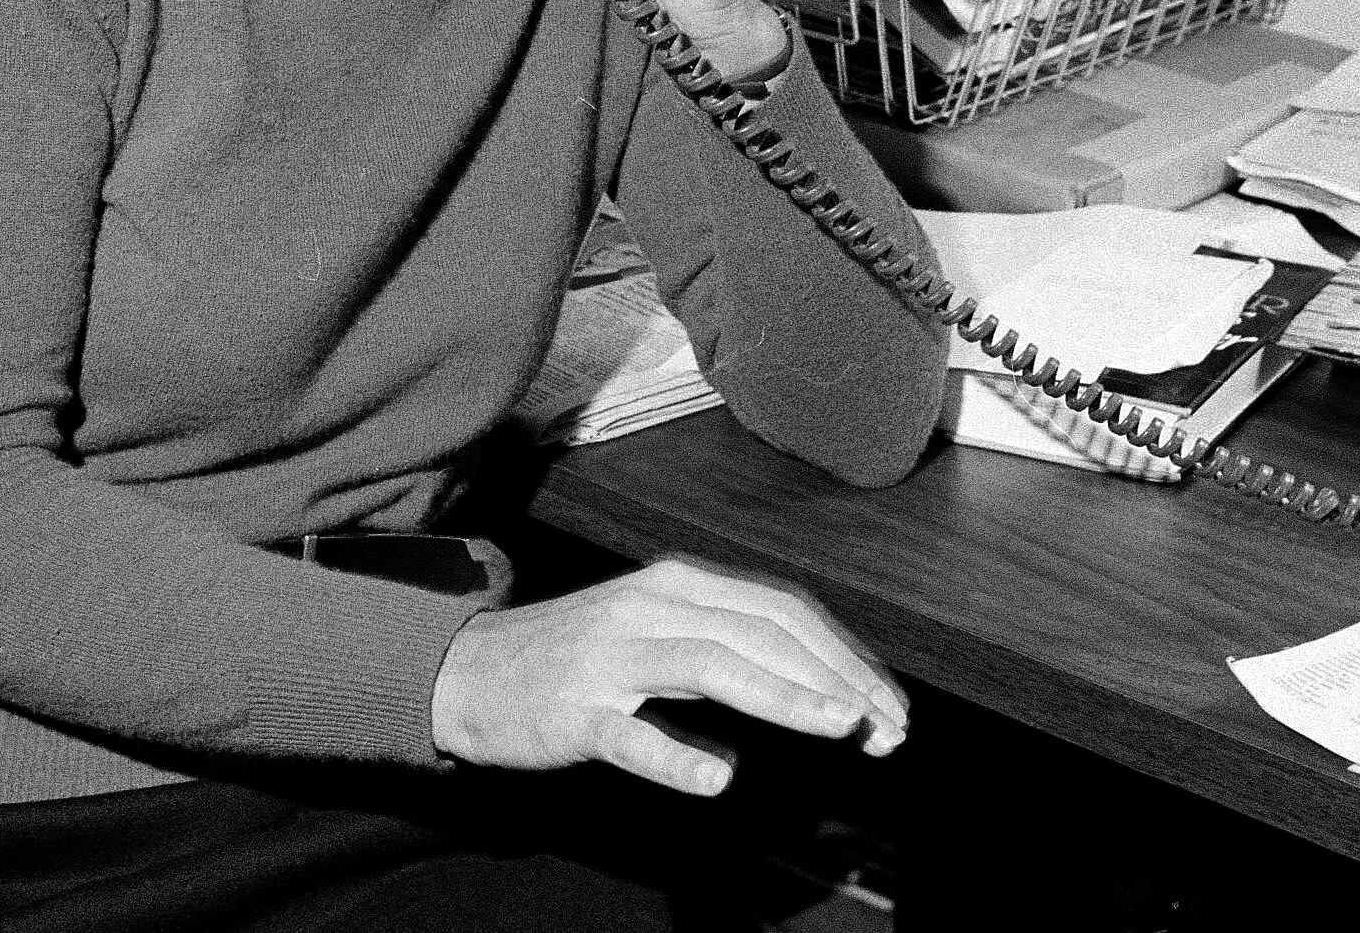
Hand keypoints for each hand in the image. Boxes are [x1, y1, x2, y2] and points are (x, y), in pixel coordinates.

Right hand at [430, 555, 907, 794]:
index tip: (888, 702)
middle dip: (833, 678)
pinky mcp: (574, 711)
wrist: (471, 671)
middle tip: (887, 726)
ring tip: (840, 726)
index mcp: (677, 583)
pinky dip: (677, 755)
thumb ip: (730, 649)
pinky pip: (631, 734)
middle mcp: (650, 606)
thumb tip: (819, 689)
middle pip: (760, 632)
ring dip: (783, 697)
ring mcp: (610, 657)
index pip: (780, 609)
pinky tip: (719, 777)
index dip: (842, 654)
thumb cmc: (580, 657)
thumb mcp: (658, 630)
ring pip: (710, 666)